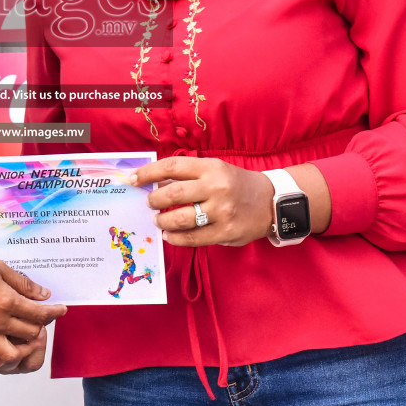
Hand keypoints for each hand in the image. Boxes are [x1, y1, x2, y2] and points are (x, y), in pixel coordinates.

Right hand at [0, 245, 64, 368]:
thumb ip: (22, 283)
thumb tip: (42, 294)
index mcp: (6, 301)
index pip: (39, 314)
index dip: (54, 312)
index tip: (60, 309)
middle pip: (29, 334)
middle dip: (40, 326)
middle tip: (40, 317)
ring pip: (10, 354)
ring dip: (21, 348)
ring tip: (24, 337)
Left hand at [128, 155, 273, 246]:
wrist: (272, 202)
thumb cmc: (236, 184)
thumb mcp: (215, 170)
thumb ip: (188, 176)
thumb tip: (154, 183)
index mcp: (210, 167)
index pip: (171, 167)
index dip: (148, 173)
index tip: (133, 179)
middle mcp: (215, 187)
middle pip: (172, 193)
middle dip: (153, 201)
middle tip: (149, 204)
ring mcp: (221, 211)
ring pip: (180, 219)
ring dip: (162, 221)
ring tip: (159, 221)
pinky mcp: (226, 232)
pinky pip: (193, 238)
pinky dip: (175, 238)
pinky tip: (170, 236)